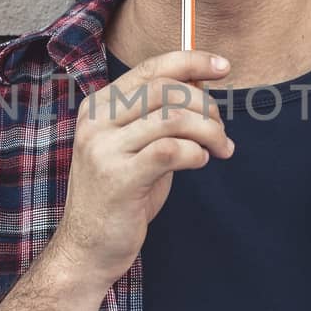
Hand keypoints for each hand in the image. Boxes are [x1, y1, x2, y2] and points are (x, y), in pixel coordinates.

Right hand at [50, 48, 234, 292]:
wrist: (88, 249)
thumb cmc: (120, 197)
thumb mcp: (136, 148)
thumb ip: (160, 117)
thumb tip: (200, 85)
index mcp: (99, 108)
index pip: (150, 68)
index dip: (191, 61)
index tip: (222, 66)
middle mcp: (97, 123)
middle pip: (165, 89)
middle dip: (205, 105)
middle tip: (221, 130)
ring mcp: (104, 150)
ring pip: (173, 118)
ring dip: (209, 131)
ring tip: (219, 149)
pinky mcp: (119, 179)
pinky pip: (170, 150)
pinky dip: (195, 152)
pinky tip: (200, 162)